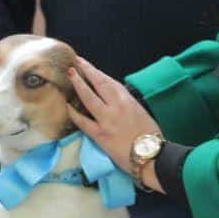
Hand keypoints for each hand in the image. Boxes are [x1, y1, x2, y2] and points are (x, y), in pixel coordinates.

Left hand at [67, 57, 163, 190]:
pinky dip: (74, 113)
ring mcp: (106, 120)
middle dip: (86, 71)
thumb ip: (125, 103)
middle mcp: (116, 106)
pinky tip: (67, 106)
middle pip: (98, 84)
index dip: (95, 71)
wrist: (151, 155)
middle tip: (75, 63)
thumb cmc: (149, 135)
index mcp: (127, 100)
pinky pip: (83, 122)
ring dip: (78, 85)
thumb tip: (112, 98)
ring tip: (70, 76)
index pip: (109, 81)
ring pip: (88, 98)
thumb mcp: (139, 112)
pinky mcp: (100, 135)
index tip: (86, 64)